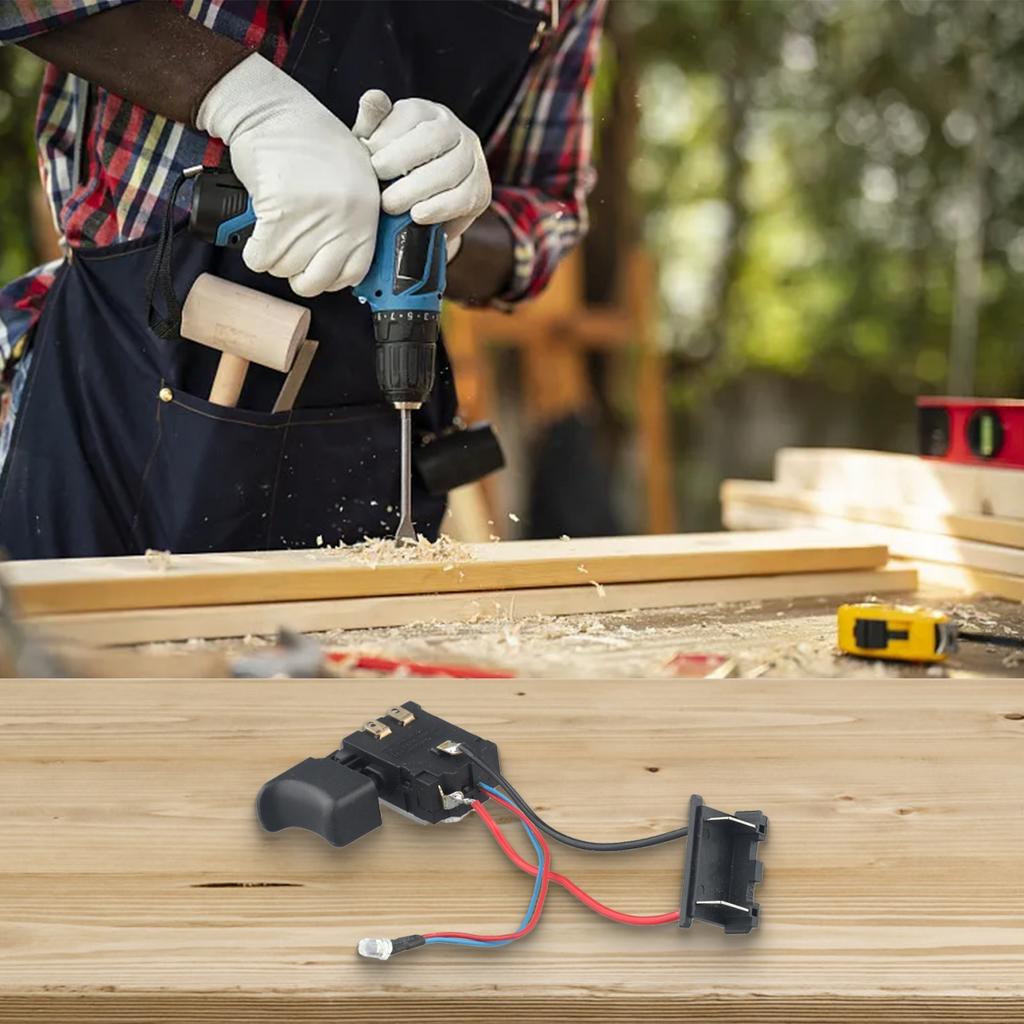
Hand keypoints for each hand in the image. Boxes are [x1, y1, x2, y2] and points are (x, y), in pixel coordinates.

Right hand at [197, 55, 390, 296]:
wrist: (274, 111)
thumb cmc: (311, 141)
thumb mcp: (353, 179)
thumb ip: (354, 220)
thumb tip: (340, 263)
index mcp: (366, 214)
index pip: (352, 274)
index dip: (329, 278)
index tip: (315, 268)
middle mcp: (343, 220)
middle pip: (316, 280)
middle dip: (297, 275)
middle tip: (289, 255)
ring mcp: (312, 218)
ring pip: (285, 269)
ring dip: (273, 258)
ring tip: (273, 233)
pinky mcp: (279, 212)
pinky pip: (261, 257)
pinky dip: (254, 252)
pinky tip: (256, 238)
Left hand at [355, 91, 491, 244]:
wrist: (416, 208)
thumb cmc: (392, 171)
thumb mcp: (377, 147)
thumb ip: (372, 124)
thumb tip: (372, 98)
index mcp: (426, 112)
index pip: (411, 114)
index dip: (387, 137)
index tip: (367, 161)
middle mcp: (454, 129)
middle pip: (434, 138)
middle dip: (401, 161)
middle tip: (376, 181)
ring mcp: (472, 157)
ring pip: (451, 168)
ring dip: (417, 189)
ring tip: (391, 205)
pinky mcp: (481, 189)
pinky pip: (464, 197)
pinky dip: (439, 208)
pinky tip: (417, 215)